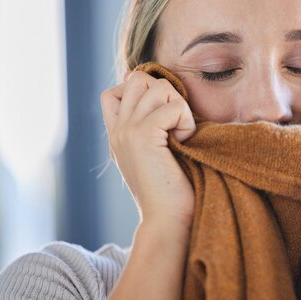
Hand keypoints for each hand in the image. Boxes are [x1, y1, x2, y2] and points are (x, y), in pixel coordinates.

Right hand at [100, 70, 196, 228]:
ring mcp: (127, 131)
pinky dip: (186, 121)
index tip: (163, 116)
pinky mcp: (142, 136)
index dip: (142, 91)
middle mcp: (118, 130)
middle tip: (175, 122)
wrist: (167, 220)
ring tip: (180, 134)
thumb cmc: (171, 191)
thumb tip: (162, 95)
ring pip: (157, 87)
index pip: (114, 91)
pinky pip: (173, 106)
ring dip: (179, 106)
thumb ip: (152, 127)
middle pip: (138, 79)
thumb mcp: (156, 154)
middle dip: (165, 92)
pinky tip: (184, 142)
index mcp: (117, 134)